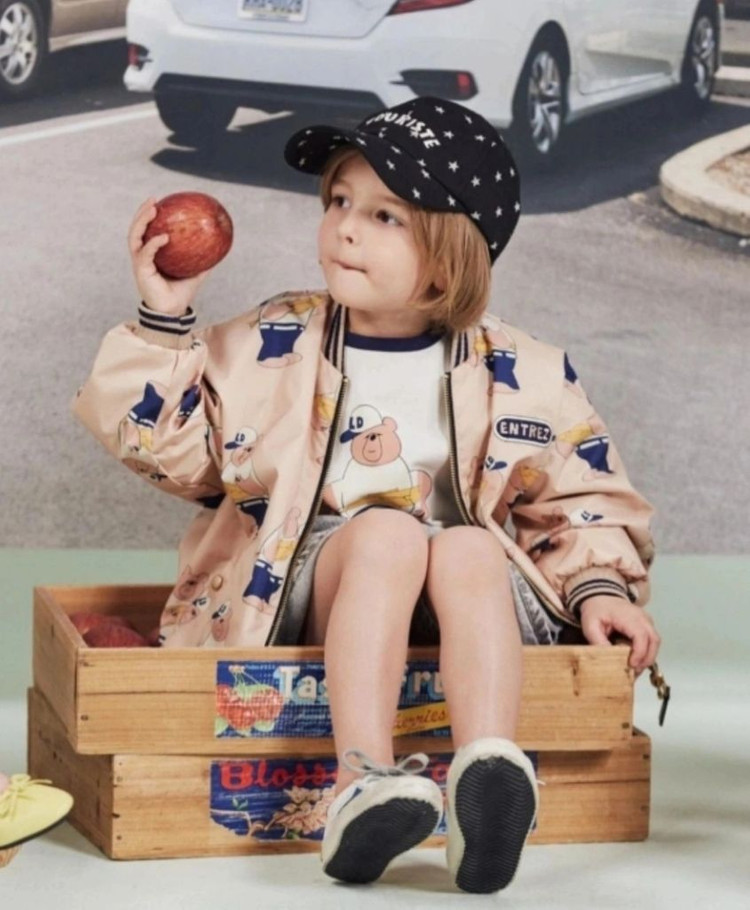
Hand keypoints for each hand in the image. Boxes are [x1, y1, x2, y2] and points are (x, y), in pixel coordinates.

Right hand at [128, 197, 210, 315]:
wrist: (173, 312)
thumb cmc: (181, 293)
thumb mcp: (195, 273)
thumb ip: (204, 260)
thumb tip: (219, 246)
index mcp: (151, 255)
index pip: (147, 231)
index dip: (149, 216)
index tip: (159, 202)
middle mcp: (142, 256)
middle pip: (136, 229)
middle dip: (142, 213)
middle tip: (153, 200)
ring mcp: (139, 263)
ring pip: (134, 237)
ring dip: (141, 222)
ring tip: (152, 210)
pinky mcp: (141, 271)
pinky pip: (145, 254)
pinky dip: (153, 244)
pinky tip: (163, 237)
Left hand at [579, 595, 660, 674]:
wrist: (600, 597)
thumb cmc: (596, 610)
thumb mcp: (590, 625)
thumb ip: (597, 641)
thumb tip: (608, 657)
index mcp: (628, 616)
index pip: (641, 635)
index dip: (639, 652)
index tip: (632, 665)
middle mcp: (641, 617)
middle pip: (654, 640)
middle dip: (647, 659)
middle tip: (635, 672)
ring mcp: (646, 620)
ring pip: (655, 641)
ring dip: (648, 657)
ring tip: (635, 668)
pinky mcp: (646, 624)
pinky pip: (651, 640)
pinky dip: (647, 652)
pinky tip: (636, 660)